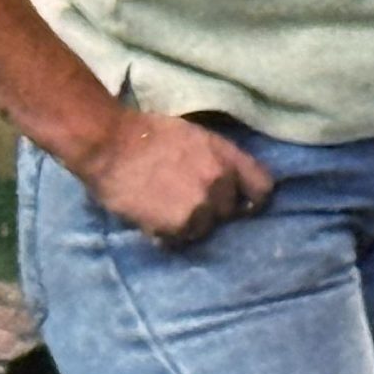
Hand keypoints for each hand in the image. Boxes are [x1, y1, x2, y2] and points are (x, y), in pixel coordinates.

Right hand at [73, 113, 275, 245]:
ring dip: (186, 224)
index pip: (263, 187)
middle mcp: (221, 182)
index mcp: (226, 155)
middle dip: (210, 210)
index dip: (252, 198)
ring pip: (203, 229)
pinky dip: (165, 235)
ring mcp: (202, 206)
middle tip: (183, 202)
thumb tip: (228, 182)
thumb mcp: (194, 137)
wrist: (110, 145)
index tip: (241, 204)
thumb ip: (216, 159)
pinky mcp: (179, 225)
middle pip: (229, 212)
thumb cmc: (146, 133)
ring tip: (162, 210)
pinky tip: (150, 219)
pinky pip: (179, 240)